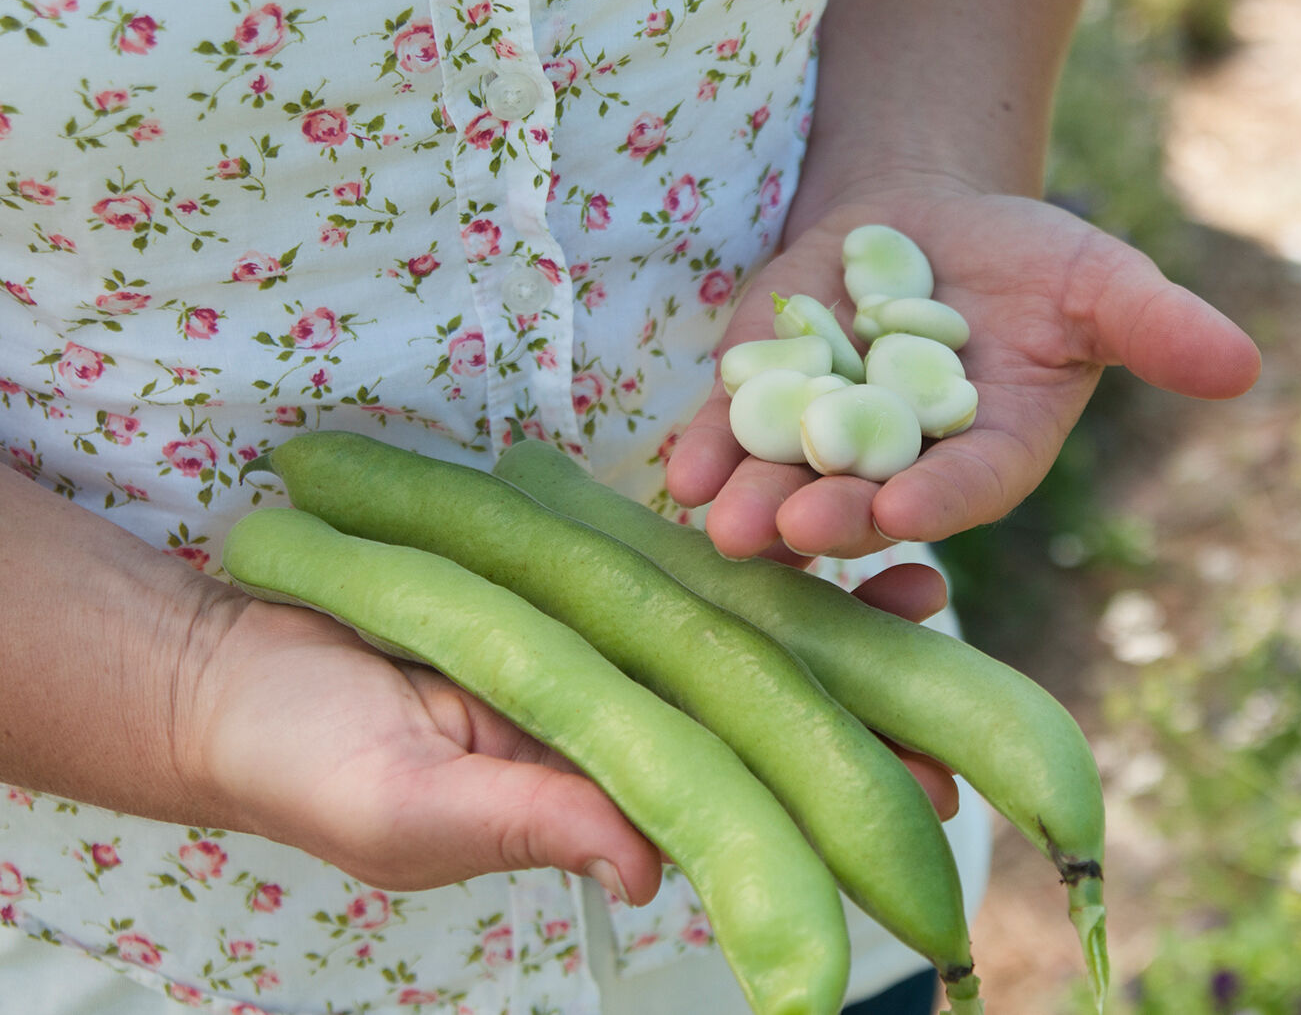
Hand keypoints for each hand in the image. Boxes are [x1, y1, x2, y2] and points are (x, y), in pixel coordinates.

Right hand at [191, 565, 960, 899]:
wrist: (233, 667)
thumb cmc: (306, 763)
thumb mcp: (409, 813)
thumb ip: (529, 826)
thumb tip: (645, 865)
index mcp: (601, 796)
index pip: (748, 803)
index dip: (836, 800)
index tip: (932, 792)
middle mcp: (621, 724)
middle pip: (767, 720)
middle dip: (869, 710)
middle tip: (966, 695)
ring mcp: (603, 651)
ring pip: (737, 638)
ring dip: (827, 621)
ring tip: (922, 592)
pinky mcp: (570, 581)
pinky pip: (670, 566)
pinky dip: (739, 557)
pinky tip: (805, 538)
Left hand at [667, 180, 1260, 558]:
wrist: (927, 221)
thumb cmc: (1031, 263)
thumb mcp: (1100, 280)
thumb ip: (1157, 329)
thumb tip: (1245, 366)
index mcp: (991, 455)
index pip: (967, 485)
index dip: (938, 499)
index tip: (904, 511)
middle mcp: (905, 469)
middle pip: (866, 503)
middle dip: (830, 517)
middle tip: (794, 532)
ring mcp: (826, 444)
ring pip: (789, 483)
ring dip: (756, 503)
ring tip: (726, 521)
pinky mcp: (763, 407)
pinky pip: (734, 438)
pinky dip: (709, 452)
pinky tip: (682, 469)